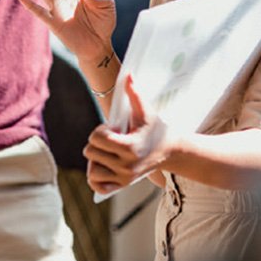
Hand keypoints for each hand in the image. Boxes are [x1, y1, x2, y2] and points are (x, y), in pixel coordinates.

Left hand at [84, 75, 168, 193]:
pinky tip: (102, 164)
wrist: (170, 150)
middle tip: (110, 138)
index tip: (112, 128)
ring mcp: (124, 178)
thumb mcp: (145, 110)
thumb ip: (134, 92)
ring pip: (92, 171)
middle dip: (96, 142)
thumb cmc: (155, 127)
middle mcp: (126, 165)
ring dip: (95, 159)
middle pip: (91, 152)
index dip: (100, 130)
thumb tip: (128, 74)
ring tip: (106, 151)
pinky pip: (97, 185)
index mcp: (129, 147)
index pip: (97, 138)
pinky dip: (95, 176)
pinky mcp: (123, 185)